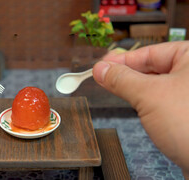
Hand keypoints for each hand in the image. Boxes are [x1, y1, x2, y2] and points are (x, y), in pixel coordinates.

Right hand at [93, 41, 188, 176]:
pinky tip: (135, 104)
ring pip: (157, 85)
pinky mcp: (187, 112)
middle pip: (153, 67)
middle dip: (128, 74)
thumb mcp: (148, 95)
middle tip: (105, 78)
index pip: (150, 53)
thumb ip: (121, 80)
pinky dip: (146, 101)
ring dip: (136, 88)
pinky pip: (162, 99)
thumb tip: (101, 69)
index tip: (102, 66)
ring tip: (116, 89)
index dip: (122, 60)